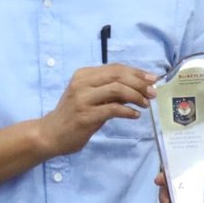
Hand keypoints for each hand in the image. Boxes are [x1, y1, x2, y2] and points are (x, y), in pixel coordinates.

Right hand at [37, 64, 155, 156]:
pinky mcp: (86, 116)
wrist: (50, 134)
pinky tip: (135, 115)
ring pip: (117, 89)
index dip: (136, 72)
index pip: (115, 68)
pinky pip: (113, 109)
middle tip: (152, 93)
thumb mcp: (89, 97)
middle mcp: (82, 83)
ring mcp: (83, 99)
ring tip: (145, 104)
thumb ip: (109, 90)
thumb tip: (138, 88)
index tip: (152, 79)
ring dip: (136, 96)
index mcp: (84, 75)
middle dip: (140, 83)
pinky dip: (128, 111)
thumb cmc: (73, 115)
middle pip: (118, 75)